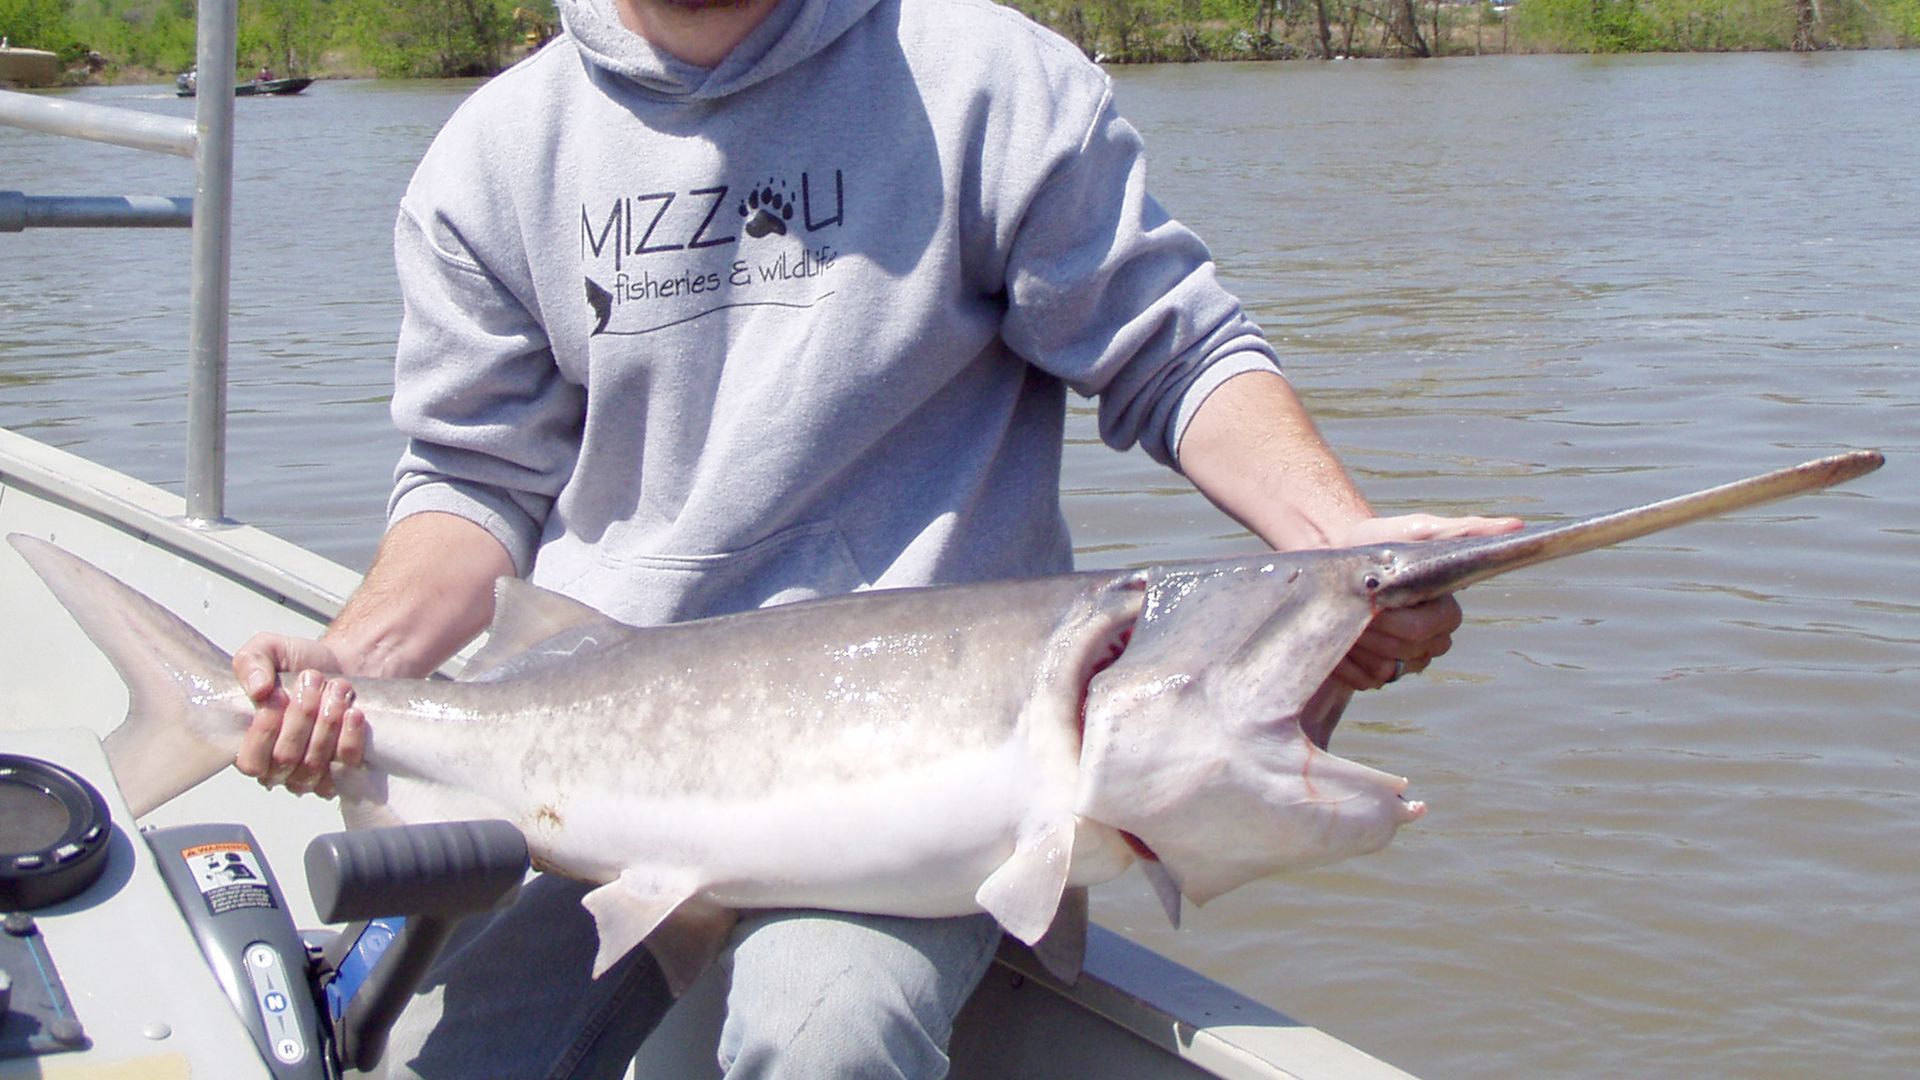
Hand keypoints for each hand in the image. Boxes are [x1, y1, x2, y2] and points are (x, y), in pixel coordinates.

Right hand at [232, 633, 366, 796]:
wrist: (344, 665)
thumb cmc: (299, 664)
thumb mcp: (268, 650)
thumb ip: (251, 662)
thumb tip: (257, 690)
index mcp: (250, 747)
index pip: (251, 762)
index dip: (265, 731)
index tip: (279, 694)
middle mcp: (277, 770)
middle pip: (285, 759)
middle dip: (302, 715)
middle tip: (314, 679)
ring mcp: (311, 775)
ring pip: (314, 765)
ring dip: (327, 723)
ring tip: (337, 687)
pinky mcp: (343, 771)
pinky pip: (345, 767)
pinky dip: (349, 738)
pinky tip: (353, 713)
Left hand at [1330, 512, 1522, 691]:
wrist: (1332, 562)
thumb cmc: (1379, 544)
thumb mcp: (1418, 530)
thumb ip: (1466, 530)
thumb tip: (1517, 526)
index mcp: (1444, 613)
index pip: (1426, 630)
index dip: (1396, 619)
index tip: (1373, 598)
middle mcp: (1430, 642)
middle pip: (1406, 651)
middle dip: (1373, 629)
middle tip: (1354, 604)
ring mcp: (1404, 662)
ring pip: (1385, 670)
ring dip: (1357, 645)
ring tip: (1344, 617)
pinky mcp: (1377, 675)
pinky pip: (1364, 682)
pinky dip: (1345, 662)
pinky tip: (1338, 637)